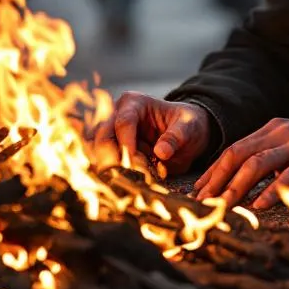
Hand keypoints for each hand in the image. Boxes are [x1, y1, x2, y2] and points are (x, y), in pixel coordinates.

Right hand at [92, 92, 211, 174]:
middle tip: (132, 179)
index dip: (128, 146)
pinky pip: (104, 165)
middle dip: (115, 160)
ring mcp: (111, 134)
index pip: (123, 123)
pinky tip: (129, 184)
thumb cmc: (188, 125)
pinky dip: (114, 176)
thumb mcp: (189, 127)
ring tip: (134, 182)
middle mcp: (117, 115)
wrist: (188, 134)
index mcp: (135, 103)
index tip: (138, 167)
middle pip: (103, 138)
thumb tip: (161, 152)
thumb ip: (176, 137)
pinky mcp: (112, 152)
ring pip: (98, 154)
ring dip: (114, 170)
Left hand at [194, 118, 288, 209]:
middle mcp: (281, 132)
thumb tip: (246, 181)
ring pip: (257, 163)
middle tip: (200, 202)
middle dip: (217, 179)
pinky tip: (260, 206)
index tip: (197, 191)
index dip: (214, 170)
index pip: (235, 148)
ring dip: (236, 186)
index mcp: (273, 128)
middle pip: (239, 154)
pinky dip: (271, 191)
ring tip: (221, 207)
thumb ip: (273, 156)